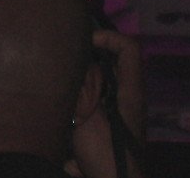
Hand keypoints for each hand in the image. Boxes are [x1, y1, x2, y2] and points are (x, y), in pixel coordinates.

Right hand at [66, 30, 144, 177]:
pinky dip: (75, 114)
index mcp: (131, 89)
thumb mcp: (91, 116)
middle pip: (111, 67)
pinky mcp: (103, 136)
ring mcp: (116, 118)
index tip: (85, 40)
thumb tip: (81, 62)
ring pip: (98, 90)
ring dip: (79, 88)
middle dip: (88, 62)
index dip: (110, 37)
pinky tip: (59, 121)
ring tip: (58, 87)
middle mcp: (127, 100)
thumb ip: (85, 87)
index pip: (129, 48)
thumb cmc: (107, 152)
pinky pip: (88, 115)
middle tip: (65, 62)